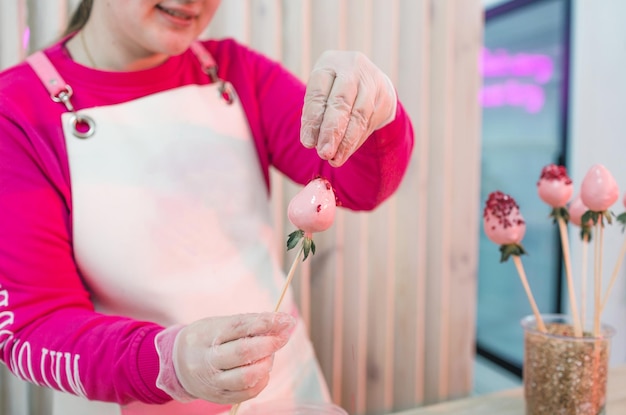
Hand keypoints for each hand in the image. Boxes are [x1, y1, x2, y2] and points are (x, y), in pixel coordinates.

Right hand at [155, 312, 295, 403]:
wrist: (177, 364)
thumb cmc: (205, 339)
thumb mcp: (219, 324)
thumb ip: (248, 323)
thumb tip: (281, 323)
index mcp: (206, 336)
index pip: (239, 326)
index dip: (265, 322)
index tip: (285, 320)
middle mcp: (206, 360)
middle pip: (243, 352)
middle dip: (269, 343)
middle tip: (283, 336)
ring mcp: (212, 382)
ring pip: (246, 376)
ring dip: (266, 363)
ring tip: (269, 354)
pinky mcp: (219, 397)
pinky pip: (248, 392)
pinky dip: (262, 380)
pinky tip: (263, 369)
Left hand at [301, 50, 397, 166]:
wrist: (368, 78)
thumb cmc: (334, 88)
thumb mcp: (321, 93)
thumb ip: (316, 114)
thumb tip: (312, 143)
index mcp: (329, 64)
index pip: (319, 93)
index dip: (313, 120)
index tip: (308, 143)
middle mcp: (352, 69)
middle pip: (341, 102)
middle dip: (332, 131)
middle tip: (324, 153)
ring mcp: (372, 81)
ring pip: (359, 116)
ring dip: (346, 142)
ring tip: (335, 159)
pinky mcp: (385, 96)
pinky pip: (369, 123)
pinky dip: (355, 141)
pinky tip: (345, 153)